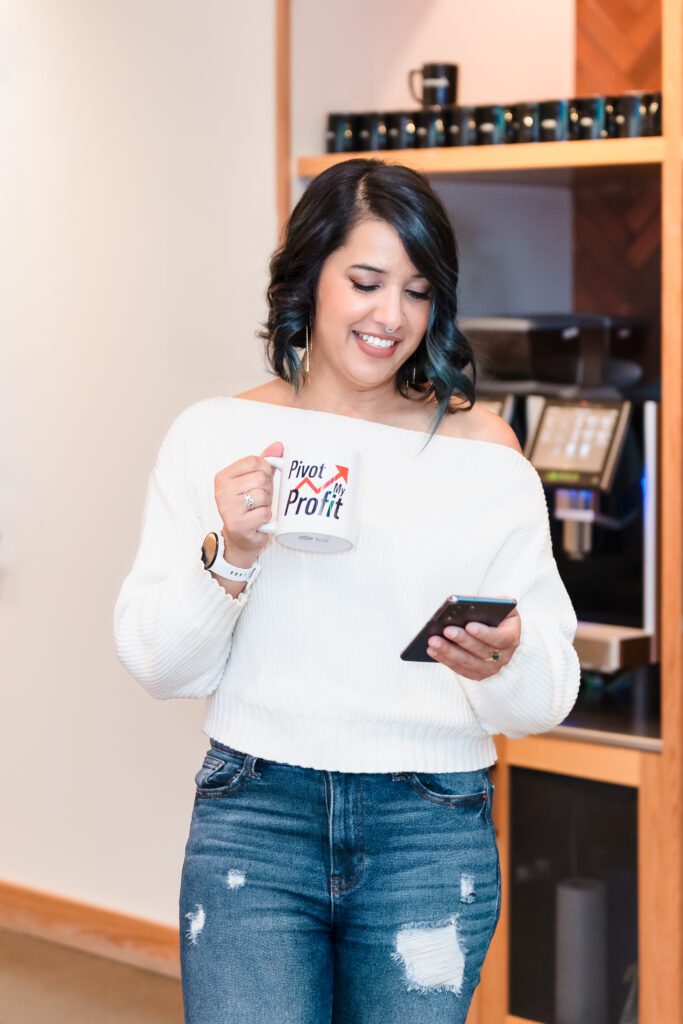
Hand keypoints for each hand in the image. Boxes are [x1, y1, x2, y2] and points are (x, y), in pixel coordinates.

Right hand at [213, 441, 283, 566]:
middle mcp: (222, 491)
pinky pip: (264, 512)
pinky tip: (258, 520)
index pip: (254, 461)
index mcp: (223, 477)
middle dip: (267, 489)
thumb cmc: (249, 507)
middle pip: (260, 478)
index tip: (261, 480)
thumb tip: (279, 446)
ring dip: (266, 504)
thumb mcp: (254, 481)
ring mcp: (228, 508)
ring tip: (258, 509)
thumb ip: (265, 462)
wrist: (241, 538)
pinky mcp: (238, 524)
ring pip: (263, 495)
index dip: (265, 470)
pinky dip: (266, 517)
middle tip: (259, 499)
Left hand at [426, 608, 520, 680]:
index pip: (500, 638)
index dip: (485, 633)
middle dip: (462, 640)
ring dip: (449, 652)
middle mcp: (504, 656)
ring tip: (433, 641)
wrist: (495, 629)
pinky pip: (459, 669)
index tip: (469, 625)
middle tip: (446, 630)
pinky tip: (432, 650)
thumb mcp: (500, 605)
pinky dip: (445, 659)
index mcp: (512, 637)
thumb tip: (470, 606)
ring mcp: (491, 668)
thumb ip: (492, 605)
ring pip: (468, 662)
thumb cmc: (495, 614)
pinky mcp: (477, 674)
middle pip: (482, 651)